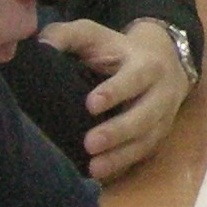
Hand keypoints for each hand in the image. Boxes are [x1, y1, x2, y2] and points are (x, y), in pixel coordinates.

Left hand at [37, 17, 193, 181]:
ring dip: (120, 155)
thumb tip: (41, 47)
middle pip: (145, 115)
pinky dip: (122, 164)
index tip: (91, 104)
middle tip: (89, 143)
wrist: (166, 61)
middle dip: (118, 131)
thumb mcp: (95, 35)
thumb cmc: (117, 49)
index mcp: (146, 64)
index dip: (116, 91)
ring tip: (94, 166)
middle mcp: (160, 92)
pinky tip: (99, 172)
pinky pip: (143, 153)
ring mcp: (162, 117)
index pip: (135, 78)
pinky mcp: (158, 135)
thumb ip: (67, 36)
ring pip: (146, 139)